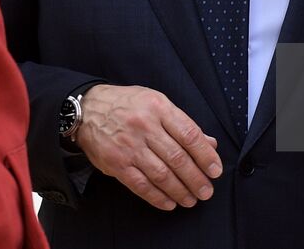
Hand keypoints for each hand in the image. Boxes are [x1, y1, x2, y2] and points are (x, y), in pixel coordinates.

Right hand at [74, 84, 221, 209]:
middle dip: (196, 178)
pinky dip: (157, 197)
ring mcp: (129, 146)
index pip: (189, 134)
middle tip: (206, 191)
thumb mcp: (156, 102)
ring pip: (161, 174)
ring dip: (180, 190)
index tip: (215, 170)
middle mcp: (145, 126)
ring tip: (191, 199)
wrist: (88, 109)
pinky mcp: (116, 163)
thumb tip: (210, 143)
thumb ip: (182, 123)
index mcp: (159, 107)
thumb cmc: (127, 104)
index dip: (205, 155)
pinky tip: (169, 202)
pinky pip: (141, 185)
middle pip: (177, 158)